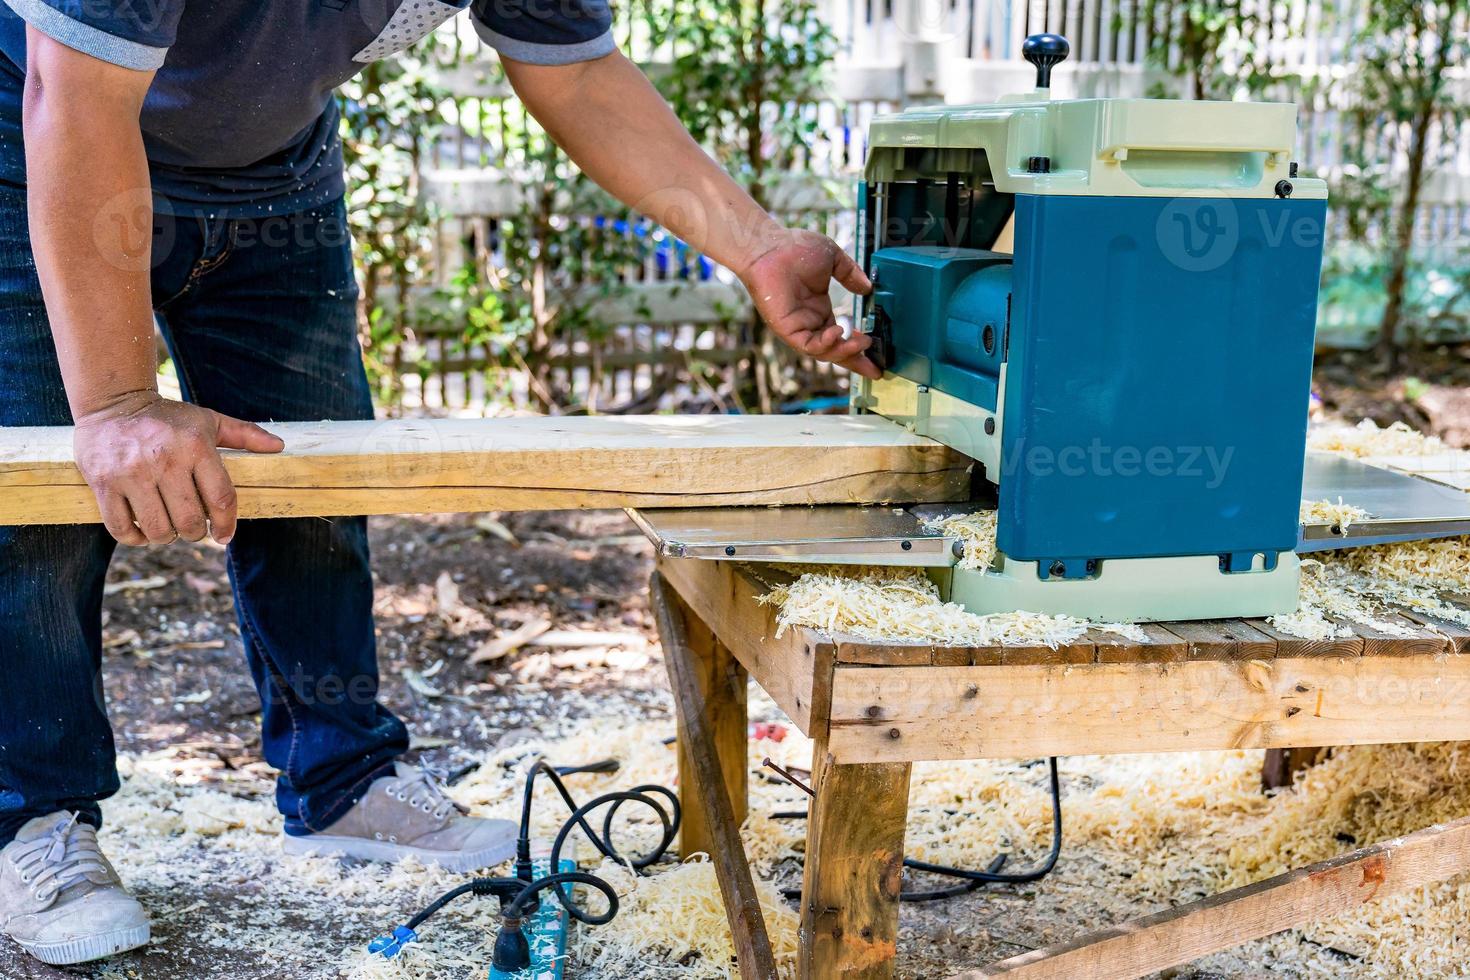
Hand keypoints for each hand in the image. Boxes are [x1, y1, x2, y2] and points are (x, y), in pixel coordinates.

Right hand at [73, 391, 284, 546]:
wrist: (113, 402)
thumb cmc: (168, 419)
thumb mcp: (208, 420)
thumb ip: (245, 434)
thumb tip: (279, 446)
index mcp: (196, 446)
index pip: (221, 498)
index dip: (225, 524)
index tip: (224, 536)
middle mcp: (164, 460)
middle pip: (189, 521)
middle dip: (194, 533)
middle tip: (191, 529)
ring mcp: (131, 472)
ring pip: (157, 528)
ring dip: (166, 537)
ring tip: (167, 529)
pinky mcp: (103, 482)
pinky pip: (121, 527)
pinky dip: (135, 538)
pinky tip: (142, 532)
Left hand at [738, 229, 879, 379]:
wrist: (770, 246)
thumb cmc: (794, 248)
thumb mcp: (833, 260)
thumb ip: (850, 274)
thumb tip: (867, 288)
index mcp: (819, 310)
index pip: (841, 337)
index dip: (858, 349)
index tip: (877, 357)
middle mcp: (809, 323)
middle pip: (835, 351)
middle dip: (855, 360)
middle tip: (875, 368)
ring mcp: (798, 327)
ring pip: (824, 352)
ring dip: (844, 351)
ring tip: (862, 342)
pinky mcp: (786, 329)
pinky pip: (808, 345)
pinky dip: (825, 344)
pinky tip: (838, 332)